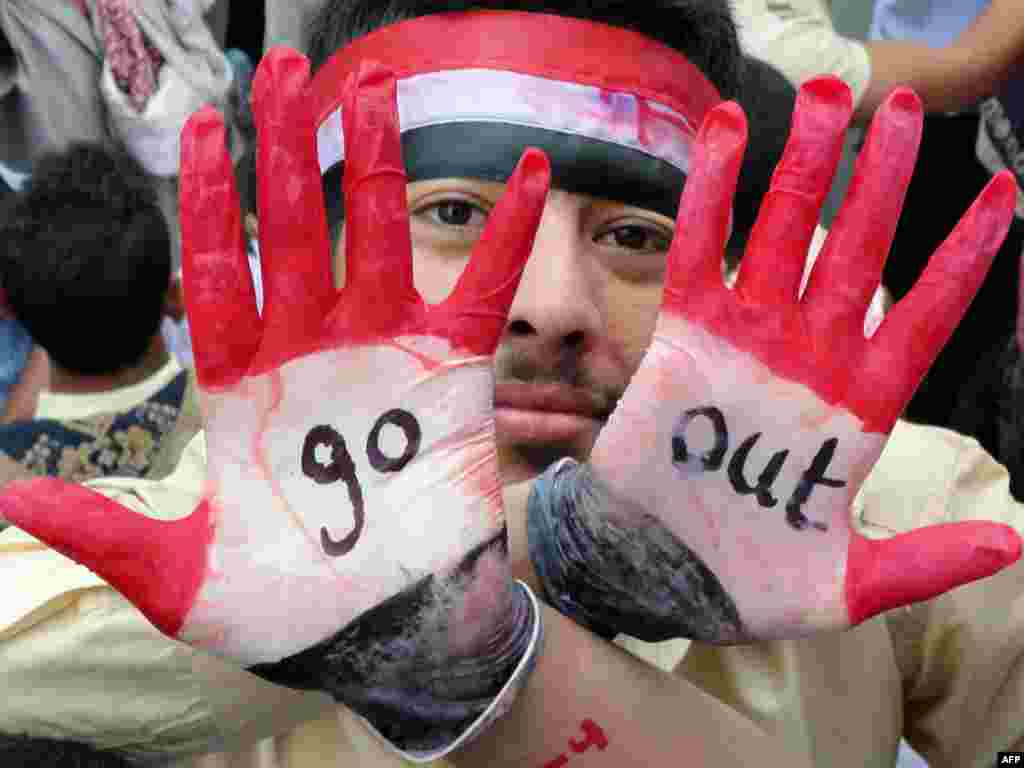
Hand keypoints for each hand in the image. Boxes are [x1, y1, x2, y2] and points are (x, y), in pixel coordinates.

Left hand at [0, 48, 548, 754]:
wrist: (385, 639)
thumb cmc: (285, 610)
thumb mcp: (178, 578)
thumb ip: (104, 530)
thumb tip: (8, 499)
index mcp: (242, 384)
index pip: (214, 271)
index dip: (204, 202)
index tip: (197, 131)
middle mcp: (311, 351)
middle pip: (293, 229)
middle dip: (284, 150)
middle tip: (281, 69)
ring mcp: (384, 354)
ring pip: (380, 238)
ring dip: (377, 162)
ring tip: (375, 86)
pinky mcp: (453, 373)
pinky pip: (482, 290)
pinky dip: (505, 236)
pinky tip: (533, 173)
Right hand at [586, 76, 1020, 640]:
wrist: (654, 572)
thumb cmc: (745, 582)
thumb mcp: (846, 586)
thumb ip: (924, 561)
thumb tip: (1013, 545)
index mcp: (857, 409)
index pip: (925, 318)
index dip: (964, 258)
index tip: (1005, 193)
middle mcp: (808, 359)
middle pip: (858, 252)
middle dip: (881, 182)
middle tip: (903, 112)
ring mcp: (746, 341)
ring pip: (783, 235)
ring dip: (806, 168)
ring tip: (828, 96)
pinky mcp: (685, 336)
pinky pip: (700, 253)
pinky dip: (709, 195)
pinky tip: (723, 134)